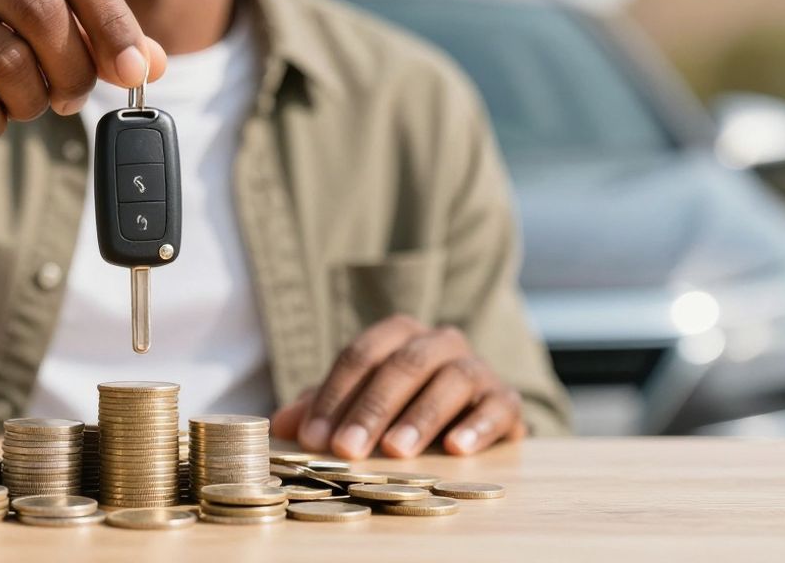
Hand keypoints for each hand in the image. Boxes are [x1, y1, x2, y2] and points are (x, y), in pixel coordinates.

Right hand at [0, 0, 167, 161]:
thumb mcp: (45, 42)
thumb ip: (101, 44)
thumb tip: (154, 61)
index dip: (114, 21)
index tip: (137, 72)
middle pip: (45, 12)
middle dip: (74, 71)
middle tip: (72, 99)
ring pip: (10, 63)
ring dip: (31, 103)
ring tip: (21, 105)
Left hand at [271, 315, 525, 458]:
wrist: (468, 416)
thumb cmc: (401, 406)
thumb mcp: (358, 403)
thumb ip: (321, 408)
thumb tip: (279, 425)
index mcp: (398, 334)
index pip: (361, 355)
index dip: (333, 395)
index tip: (313, 438)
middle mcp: (439, 341)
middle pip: (403, 365)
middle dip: (371, 408)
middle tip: (347, 449)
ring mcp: (476, 367)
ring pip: (450, 380)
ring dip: (421, 415)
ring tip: (396, 450)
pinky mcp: (505, 399)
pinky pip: (497, 405)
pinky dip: (477, 426)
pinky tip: (456, 449)